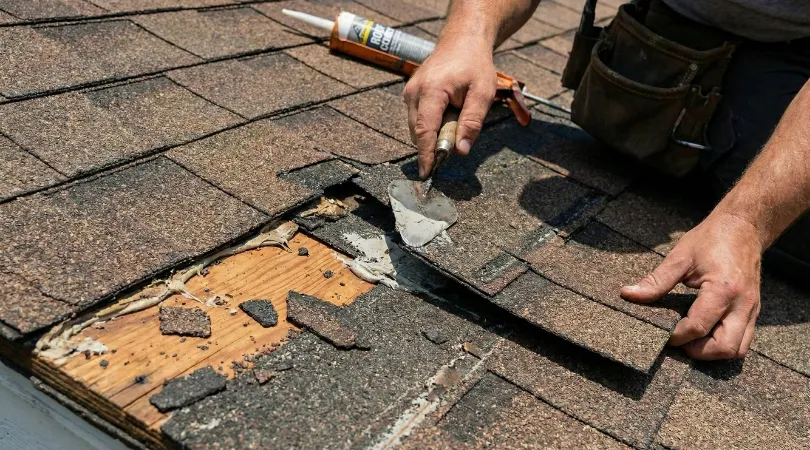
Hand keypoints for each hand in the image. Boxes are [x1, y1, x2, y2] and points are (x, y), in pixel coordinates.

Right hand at [403, 36, 496, 178]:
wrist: (463, 40)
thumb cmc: (475, 65)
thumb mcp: (483, 93)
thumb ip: (472, 122)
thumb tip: (461, 151)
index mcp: (431, 90)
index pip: (424, 131)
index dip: (426, 155)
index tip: (426, 174)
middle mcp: (414, 92)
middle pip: (419, 132)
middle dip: (435, 144)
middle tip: (458, 138)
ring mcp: (409, 93)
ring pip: (417, 127)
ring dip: (435, 133)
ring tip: (456, 116)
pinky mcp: (410, 95)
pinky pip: (418, 119)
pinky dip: (432, 124)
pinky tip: (448, 112)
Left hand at [621, 213, 762, 359]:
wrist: (743, 227)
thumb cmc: (711, 239)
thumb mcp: (680, 257)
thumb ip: (656, 281)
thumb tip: (628, 294)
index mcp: (722, 289)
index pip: (697, 327)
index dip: (676, 336)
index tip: (661, 334)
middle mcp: (742, 304)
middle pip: (724, 348)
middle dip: (697, 352)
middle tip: (678, 342)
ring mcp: (752, 309)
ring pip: (738, 349)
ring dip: (713, 352)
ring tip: (691, 340)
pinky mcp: (755, 311)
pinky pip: (744, 339)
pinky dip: (724, 344)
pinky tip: (705, 334)